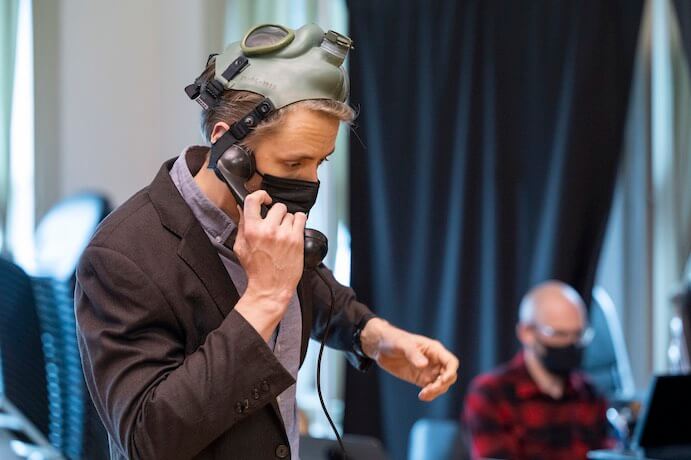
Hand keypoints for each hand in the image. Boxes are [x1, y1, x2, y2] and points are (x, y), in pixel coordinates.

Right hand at [233, 190, 306, 309]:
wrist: (270, 288)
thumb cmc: (256, 270)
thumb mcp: (241, 247)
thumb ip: (242, 226)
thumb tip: (244, 208)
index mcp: (251, 230)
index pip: (253, 200)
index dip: (261, 195)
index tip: (265, 199)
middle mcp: (268, 230)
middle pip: (277, 206)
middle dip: (277, 214)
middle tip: (275, 225)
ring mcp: (284, 235)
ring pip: (290, 214)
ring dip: (288, 221)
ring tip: (284, 233)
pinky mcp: (296, 240)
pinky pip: (301, 218)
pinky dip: (299, 222)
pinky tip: (293, 231)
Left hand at [360, 319, 458, 400]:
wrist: (381, 347)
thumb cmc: (393, 340)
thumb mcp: (402, 344)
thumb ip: (413, 354)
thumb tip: (424, 365)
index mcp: (434, 350)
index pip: (451, 362)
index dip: (451, 372)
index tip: (443, 380)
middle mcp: (435, 361)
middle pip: (449, 376)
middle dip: (443, 384)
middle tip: (429, 389)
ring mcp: (429, 371)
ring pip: (442, 385)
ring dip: (436, 392)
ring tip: (423, 394)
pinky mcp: (421, 379)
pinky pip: (431, 389)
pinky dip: (430, 395)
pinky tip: (422, 396)